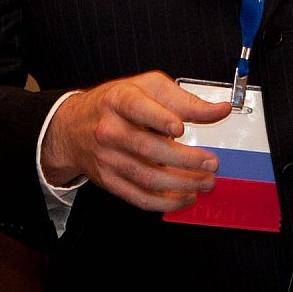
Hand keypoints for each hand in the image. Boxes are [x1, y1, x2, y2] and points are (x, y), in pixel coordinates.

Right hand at [41, 71, 231, 211]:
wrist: (72, 127)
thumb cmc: (116, 103)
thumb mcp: (148, 88)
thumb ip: (185, 100)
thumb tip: (220, 110)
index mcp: (119, 100)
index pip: (138, 108)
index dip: (160, 119)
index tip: (181, 128)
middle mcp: (110, 129)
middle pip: (147, 148)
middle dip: (184, 159)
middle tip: (211, 163)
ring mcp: (108, 158)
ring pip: (146, 177)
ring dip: (181, 184)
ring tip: (205, 182)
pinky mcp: (109, 180)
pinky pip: (139, 197)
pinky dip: (165, 202)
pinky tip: (185, 197)